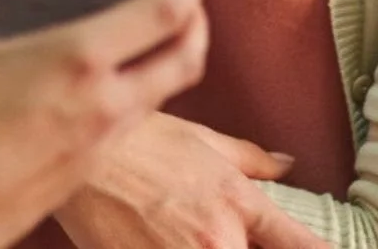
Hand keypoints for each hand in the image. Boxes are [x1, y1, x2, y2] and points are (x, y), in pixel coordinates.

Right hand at [0, 0, 211, 248]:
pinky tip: (98, 91)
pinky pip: (130, 123)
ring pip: (162, 94)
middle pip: (186, 58)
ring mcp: (100, 139)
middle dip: (197, 22)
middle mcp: (105, 101)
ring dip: (169, 62)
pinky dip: (135, 97)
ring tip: (148, 41)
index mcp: (79, 60)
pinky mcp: (86, 166)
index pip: (163, 12)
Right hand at [54, 112, 325, 248]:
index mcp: (238, 204)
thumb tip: (289, 164)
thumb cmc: (135, 139)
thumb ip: (252, 159)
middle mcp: (218, 242)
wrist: (74, 154)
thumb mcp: (200, 139)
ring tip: (180, 235)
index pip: (304, 247)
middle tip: (213, 232)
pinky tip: (161, 243)